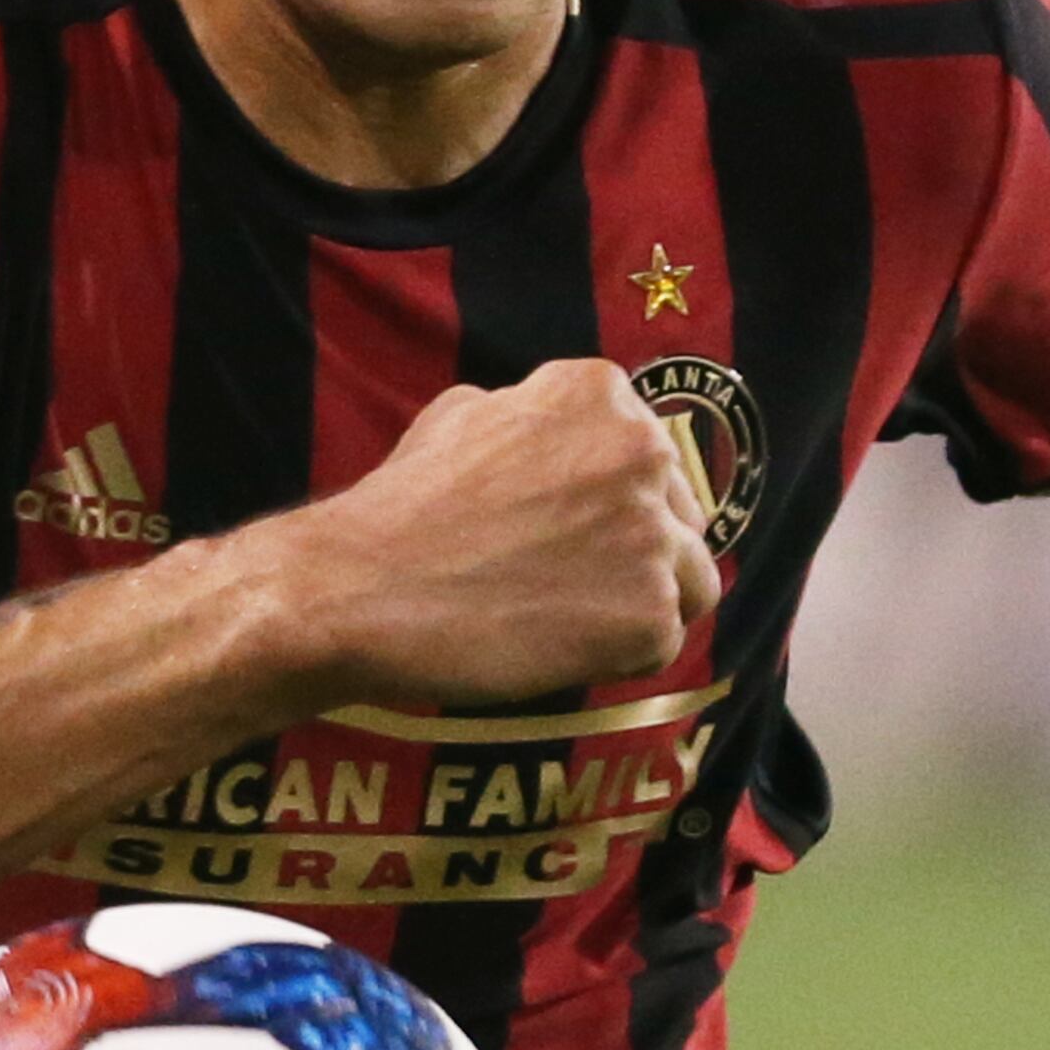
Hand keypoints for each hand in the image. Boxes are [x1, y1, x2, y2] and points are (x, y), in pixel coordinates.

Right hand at [275, 360, 716, 709]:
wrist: (362, 588)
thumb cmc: (402, 505)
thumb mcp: (461, 414)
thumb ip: (531, 417)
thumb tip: (557, 438)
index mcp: (601, 393)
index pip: (649, 456)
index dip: (612, 500)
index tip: (570, 529)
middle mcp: (643, 453)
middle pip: (681, 516)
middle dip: (636, 549)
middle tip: (566, 581)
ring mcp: (652, 536)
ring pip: (688, 581)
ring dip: (639, 602)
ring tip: (564, 618)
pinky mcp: (650, 615)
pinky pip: (658, 642)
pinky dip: (614, 655)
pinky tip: (552, 645)